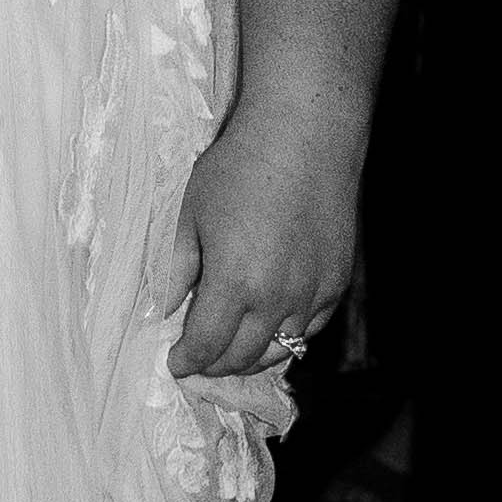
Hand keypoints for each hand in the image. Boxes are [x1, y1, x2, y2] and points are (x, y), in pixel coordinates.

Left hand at [166, 91, 360, 380]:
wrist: (304, 137)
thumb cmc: (238, 168)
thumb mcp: (190, 213)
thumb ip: (175, 268)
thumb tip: (163, 309)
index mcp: (234, 283)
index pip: (206, 346)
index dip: (187, 361)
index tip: (175, 363)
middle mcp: (277, 298)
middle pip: (243, 357)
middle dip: (214, 365)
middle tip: (198, 360)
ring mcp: (312, 293)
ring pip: (282, 351)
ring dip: (252, 357)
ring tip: (231, 351)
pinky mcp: (337, 282)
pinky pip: (310, 328)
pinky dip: (287, 337)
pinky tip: (270, 328)